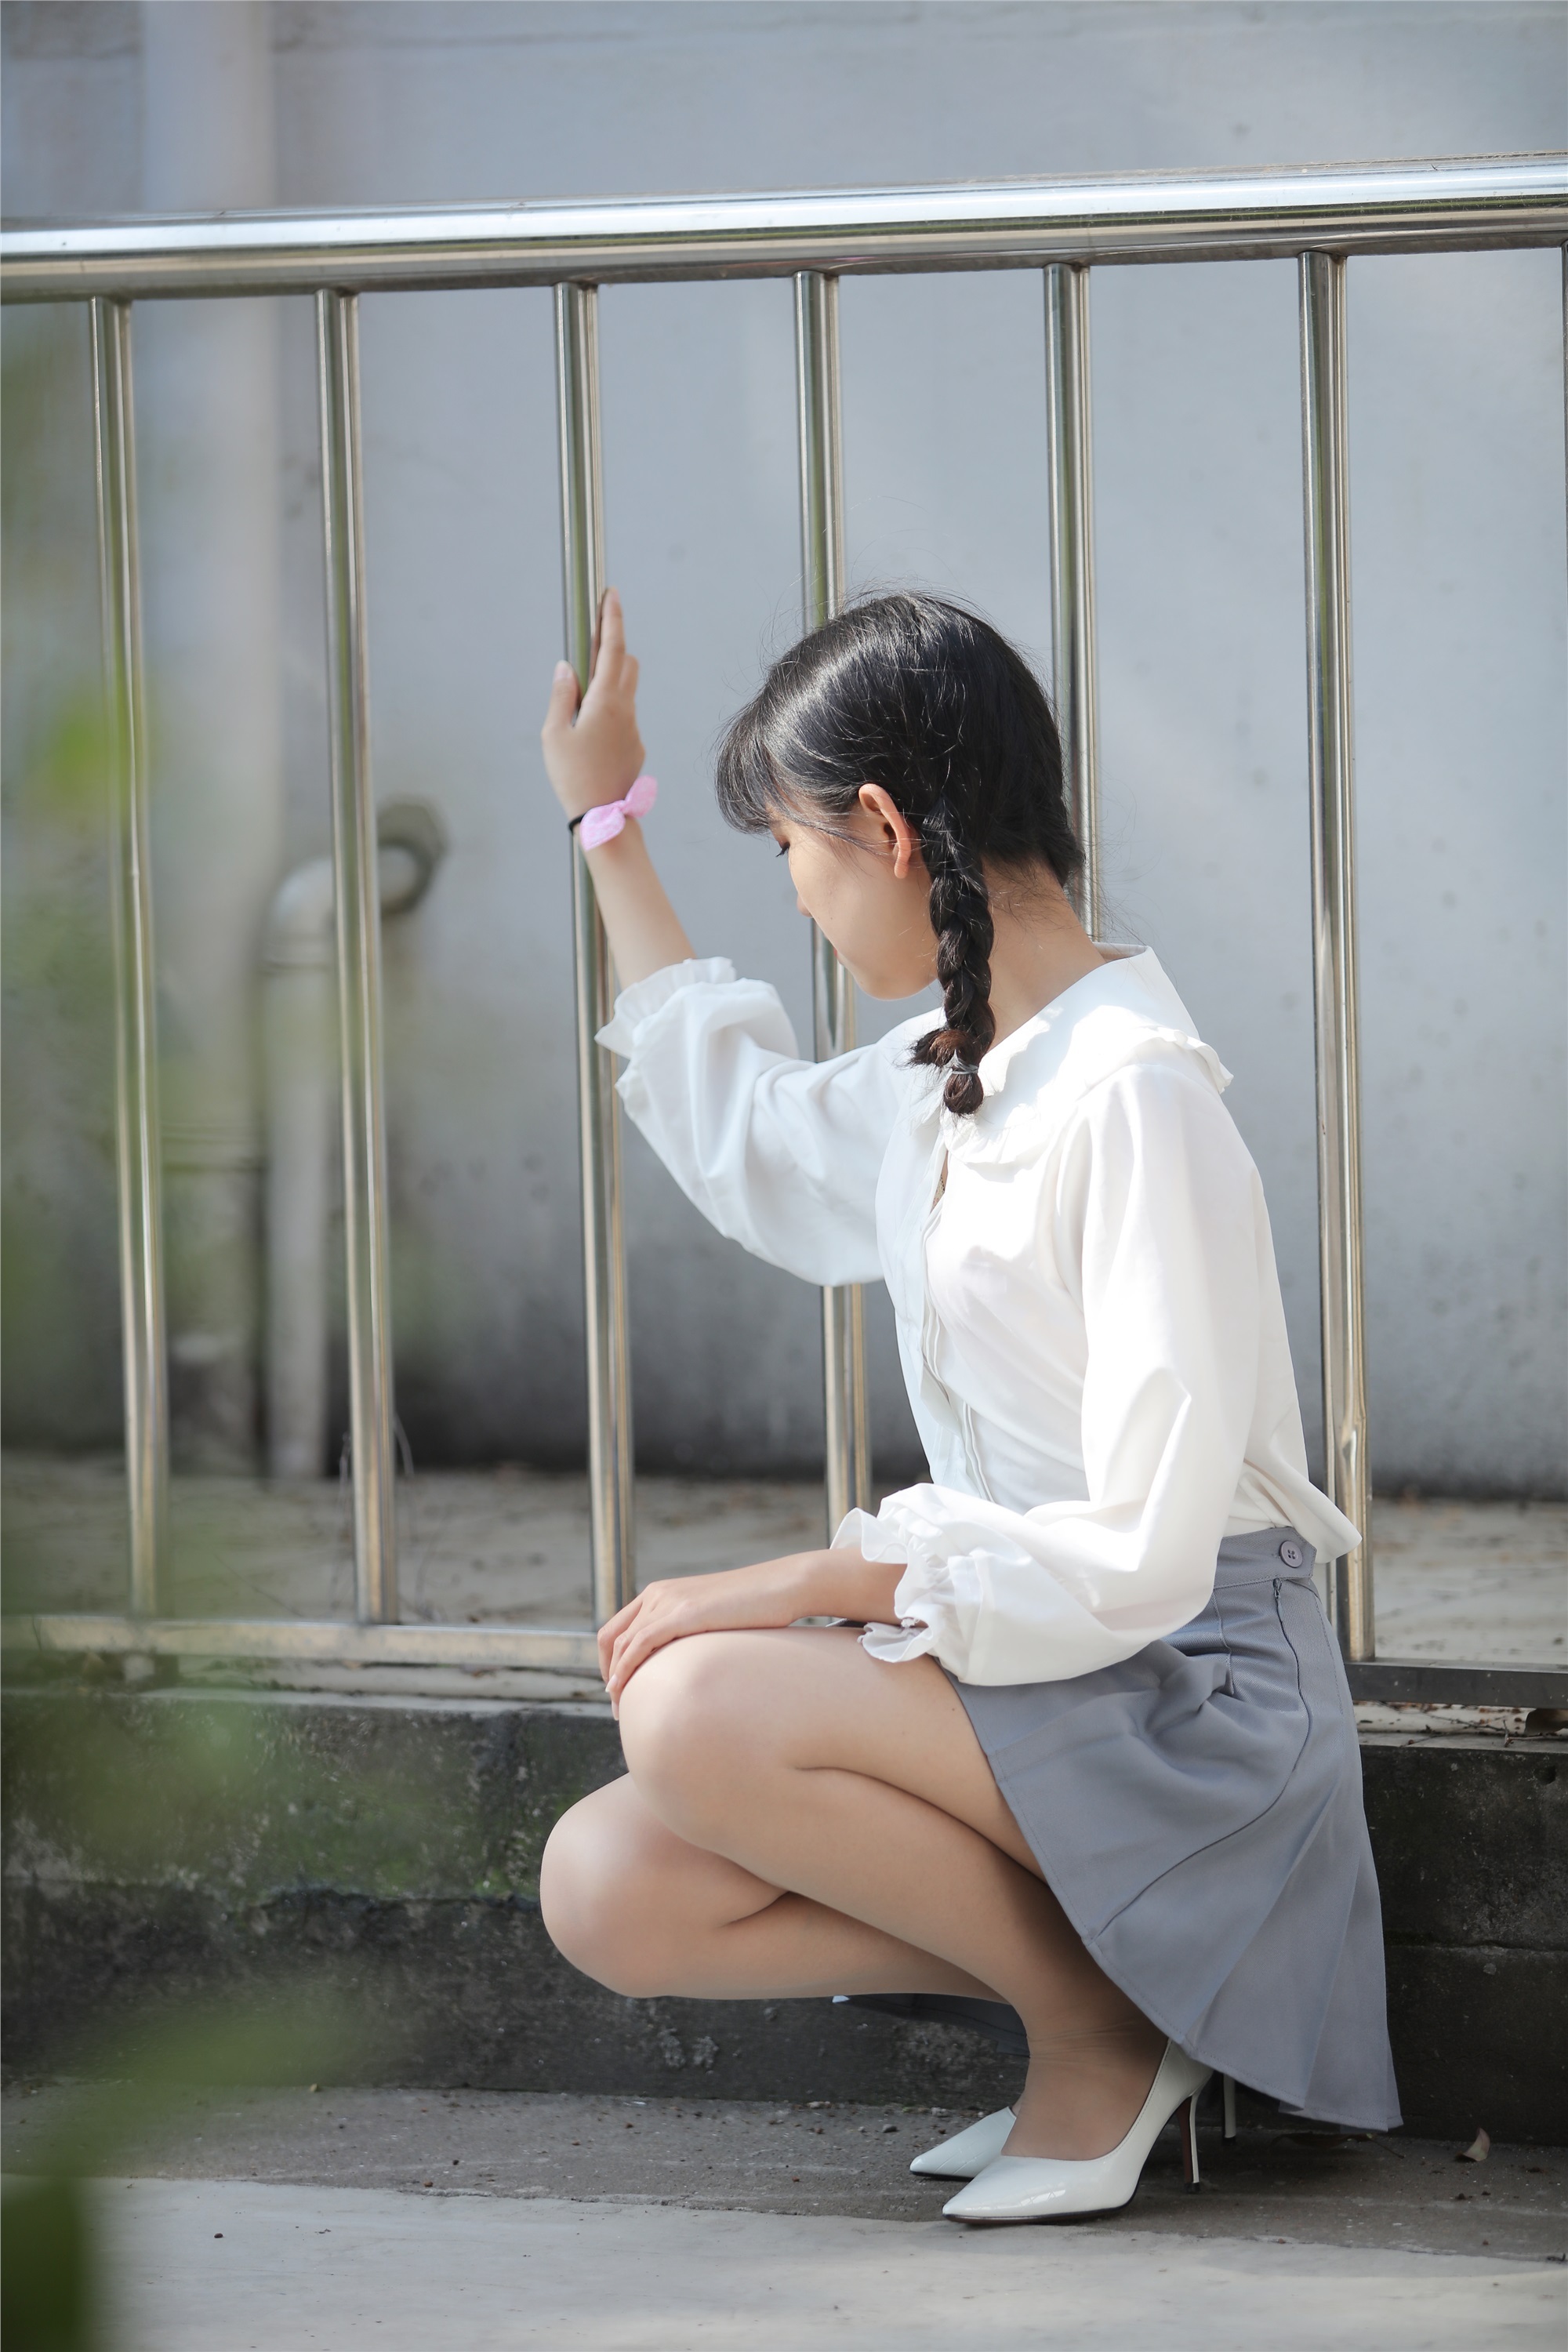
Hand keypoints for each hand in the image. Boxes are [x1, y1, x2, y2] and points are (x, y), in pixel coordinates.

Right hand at [541, 587, 645, 825]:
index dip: (612, 618)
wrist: (604, 818)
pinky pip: (623, 718)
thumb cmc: (573, 777)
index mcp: (606, 701)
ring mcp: (634, 729)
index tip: (612, 595)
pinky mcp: (635, 747)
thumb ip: (561, 696)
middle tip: (592, 642)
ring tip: (581, 700)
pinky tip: (589, 736)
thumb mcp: (554, 734)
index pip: (613, 648)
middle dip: (612, 648)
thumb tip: (566, 669)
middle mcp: (626, 710)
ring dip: (608, 684)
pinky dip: (608, 713)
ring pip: (625, 693)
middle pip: (626, 664)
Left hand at [598, 1551, 831, 1711]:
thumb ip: (690, 1635)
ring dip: (616, 1679)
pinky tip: (622, 1688)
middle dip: (608, 1675)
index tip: (617, 1690)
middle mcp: (658, 1594)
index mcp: (661, 1593)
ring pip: (623, 1643)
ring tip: (622, 1709)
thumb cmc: (755, 1608)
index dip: (609, 1662)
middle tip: (618, 1708)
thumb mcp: (711, 1620)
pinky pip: (640, 1643)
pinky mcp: (683, 1612)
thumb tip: (684, 1668)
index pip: (617, 1629)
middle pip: (612, 1638)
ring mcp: (669, 1600)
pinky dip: (625, 1668)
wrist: (781, 1586)